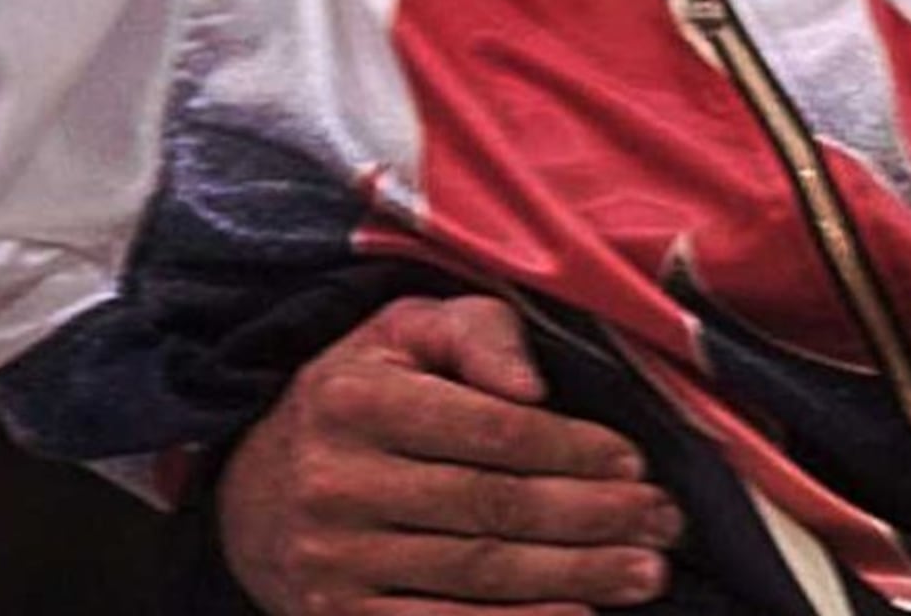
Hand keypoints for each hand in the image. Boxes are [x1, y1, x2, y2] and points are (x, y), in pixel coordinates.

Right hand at [218, 295, 681, 614]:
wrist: (247, 487)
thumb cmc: (357, 394)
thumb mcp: (403, 333)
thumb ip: (478, 333)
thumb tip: (533, 386)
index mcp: (357, 400)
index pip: (488, 430)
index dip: (572, 448)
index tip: (635, 461)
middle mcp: (336, 482)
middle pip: (492, 507)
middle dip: (593, 517)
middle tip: (663, 522)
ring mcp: (333, 560)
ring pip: (478, 573)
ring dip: (575, 576)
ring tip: (646, 572)